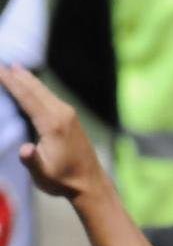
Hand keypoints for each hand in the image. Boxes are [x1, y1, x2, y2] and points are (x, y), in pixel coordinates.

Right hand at [0, 65, 105, 199]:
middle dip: (18, 75)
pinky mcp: (72, 119)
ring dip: (28, 79)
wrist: (90, 183)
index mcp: (53, 125)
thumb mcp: (43, 175)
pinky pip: (50, 97)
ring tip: (14, 67)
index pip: (27, 98)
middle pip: (36, 89)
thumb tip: (25, 149)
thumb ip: (31, 161)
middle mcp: (63, 115)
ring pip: (44, 91)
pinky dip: (37, 88)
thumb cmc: (63, 180)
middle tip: (2, 62)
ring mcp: (69, 115)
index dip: (11, 82)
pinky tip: (31, 85)